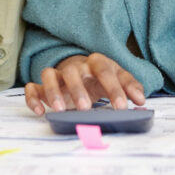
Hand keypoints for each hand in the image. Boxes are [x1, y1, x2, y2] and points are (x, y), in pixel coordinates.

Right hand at [24, 53, 144, 115]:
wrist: (82, 70)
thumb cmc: (101, 77)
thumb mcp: (119, 78)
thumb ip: (131, 87)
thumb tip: (141, 100)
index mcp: (96, 62)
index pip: (105, 71)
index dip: (114, 89)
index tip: (122, 107)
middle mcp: (75, 66)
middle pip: (74, 71)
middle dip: (79, 89)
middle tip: (86, 108)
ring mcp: (58, 74)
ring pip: (49, 75)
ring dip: (53, 92)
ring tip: (60, 110)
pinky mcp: (43, 85)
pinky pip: (33, 87)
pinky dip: (33, 97)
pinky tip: (40, 111)